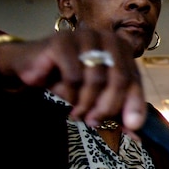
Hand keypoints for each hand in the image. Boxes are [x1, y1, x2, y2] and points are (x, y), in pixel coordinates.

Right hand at [0, 29, 146, 130]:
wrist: (33, 65)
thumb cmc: (70, 81)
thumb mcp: (98, 96)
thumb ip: (118, 110)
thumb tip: (136, 131)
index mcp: (122, 48)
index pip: (134, 80)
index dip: (134, 105)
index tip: (131, 127)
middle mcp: (107, 38)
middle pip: (119, 79)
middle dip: (108, 106)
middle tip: (95, 122)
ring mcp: (85, 37)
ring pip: (97, 79)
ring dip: (86, 103)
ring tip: (78, 112)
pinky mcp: (62, 42)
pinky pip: (74, 76)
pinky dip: (70, 93)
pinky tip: (65, 98)